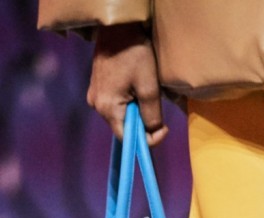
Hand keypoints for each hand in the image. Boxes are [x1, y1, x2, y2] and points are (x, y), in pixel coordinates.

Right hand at [87, 22, 167, 145]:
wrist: (119, 27)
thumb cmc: (134, 54)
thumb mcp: (149, 87)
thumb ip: (152, 115)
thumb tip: (153, 132)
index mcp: (107, 108)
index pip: (127, 139)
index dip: (147, 140)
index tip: (164, 129)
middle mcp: (96, 105)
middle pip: (124, 127)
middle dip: (143, 124)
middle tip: (159, 112)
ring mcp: (95, 95)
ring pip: (121, 115)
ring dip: (137, 112)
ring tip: (148, 96)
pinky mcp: (97, 86)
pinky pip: (116, 103)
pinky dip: (130, 102)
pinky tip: (138, 89)